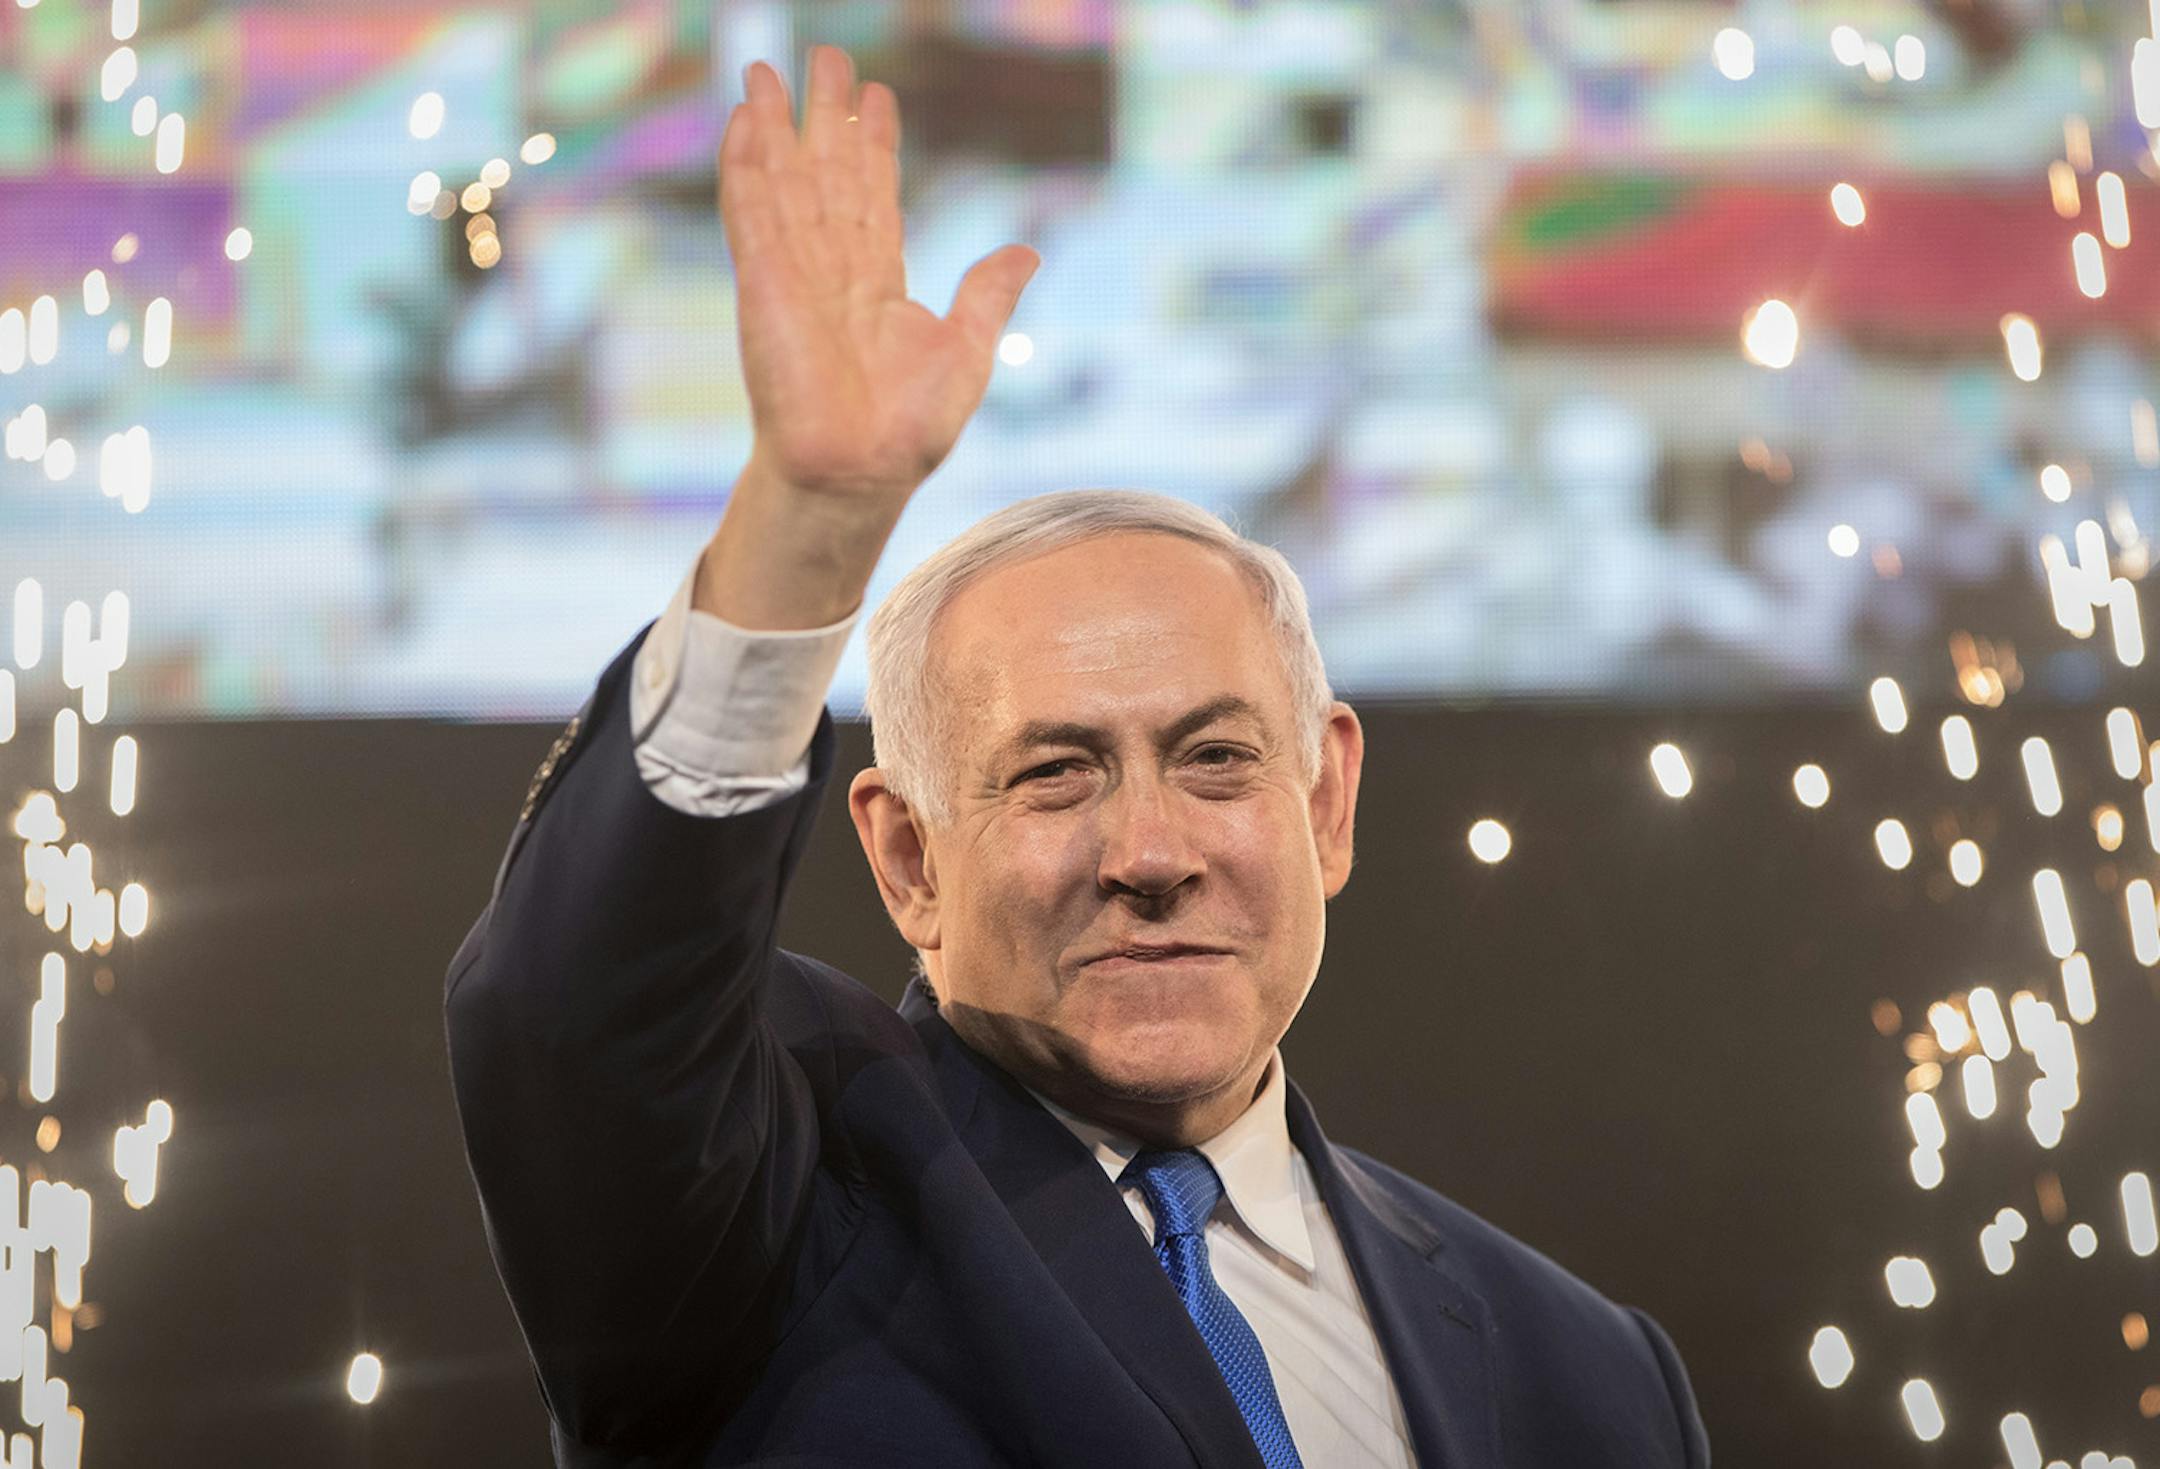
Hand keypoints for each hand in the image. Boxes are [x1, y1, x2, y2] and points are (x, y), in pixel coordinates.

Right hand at [720, 45, 1039, 502]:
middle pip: (826, 174)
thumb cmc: (909, 432)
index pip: (875, 196)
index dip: (875, 146)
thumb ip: (986, 294)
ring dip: (775, 125)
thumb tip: (1027, 252)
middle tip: (826, 57)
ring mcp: (793, 274)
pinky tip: (745, 120)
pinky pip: (751, 214)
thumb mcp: (967, 348)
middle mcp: (832, 270)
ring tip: (767, 68)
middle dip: (826, 116)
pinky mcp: (763, 285)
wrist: (861, 474)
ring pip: (783, 182)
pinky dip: (746, 167)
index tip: (876, 97)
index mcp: (878, 283)